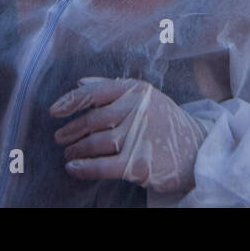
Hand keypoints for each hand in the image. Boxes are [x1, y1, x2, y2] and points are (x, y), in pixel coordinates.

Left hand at [50, 77, 207, 192]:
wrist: (196, 150)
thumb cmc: (164, 122)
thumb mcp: (144, 97)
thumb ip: (111, 88)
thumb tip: (80, 82)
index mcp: (137, 90)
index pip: (96, 92)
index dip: (71, 101)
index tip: (54, 111)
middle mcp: (138, 109)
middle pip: (93, 120)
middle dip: (71, 130)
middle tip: (60, 137)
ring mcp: (140, 136)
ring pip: (96, 143)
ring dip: (77, 149)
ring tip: (69, 153)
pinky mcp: (140, 161)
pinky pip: (103, 166)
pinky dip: (84, 167)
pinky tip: (73, 168)